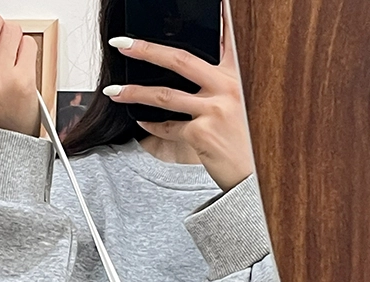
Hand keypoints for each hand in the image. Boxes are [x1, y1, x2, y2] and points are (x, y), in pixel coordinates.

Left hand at [105, 9, 253, 190]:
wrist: (255, 176)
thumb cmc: (247, 142)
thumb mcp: (242, 105)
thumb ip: (221, 86)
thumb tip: (190, 75)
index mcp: (239, 75)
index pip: (227, 36)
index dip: (219, 14)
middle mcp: (228, 87)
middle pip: (179, 59)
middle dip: (146, 50)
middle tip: (122, 44)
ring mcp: (215, 109)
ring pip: (164, 95)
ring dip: (134, 92)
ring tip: (113, 91)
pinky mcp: (202, 133)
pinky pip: (167, 126)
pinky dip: (151, 126)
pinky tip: (141, 122)